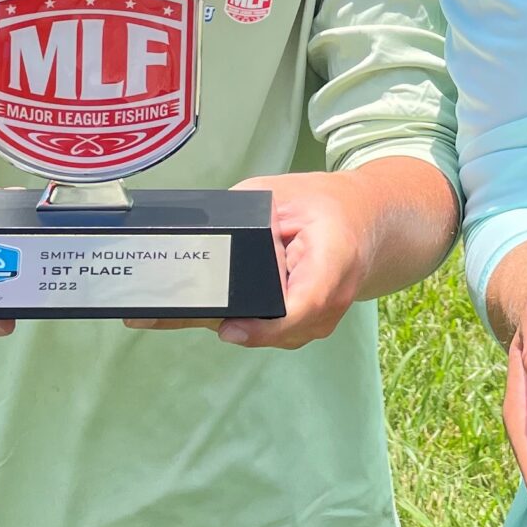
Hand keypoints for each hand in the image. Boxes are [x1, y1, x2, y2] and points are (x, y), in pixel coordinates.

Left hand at [130, 172, 367, 348]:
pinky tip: (194, 312)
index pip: (306, 303)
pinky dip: (237, 322)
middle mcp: (333, 296)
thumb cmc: (325, 203)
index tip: (230, 328)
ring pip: (269, 334)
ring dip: (224, 323)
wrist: (369, 222)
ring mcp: (323, 316)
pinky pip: (271, 330)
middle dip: (224, 323)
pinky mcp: (309, 323)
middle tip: (156, 313)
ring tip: (158, 313)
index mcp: (334, 256)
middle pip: (278, 329)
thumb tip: (198, 238)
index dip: (268, 326)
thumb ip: (243, 214)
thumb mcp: (279, 193)